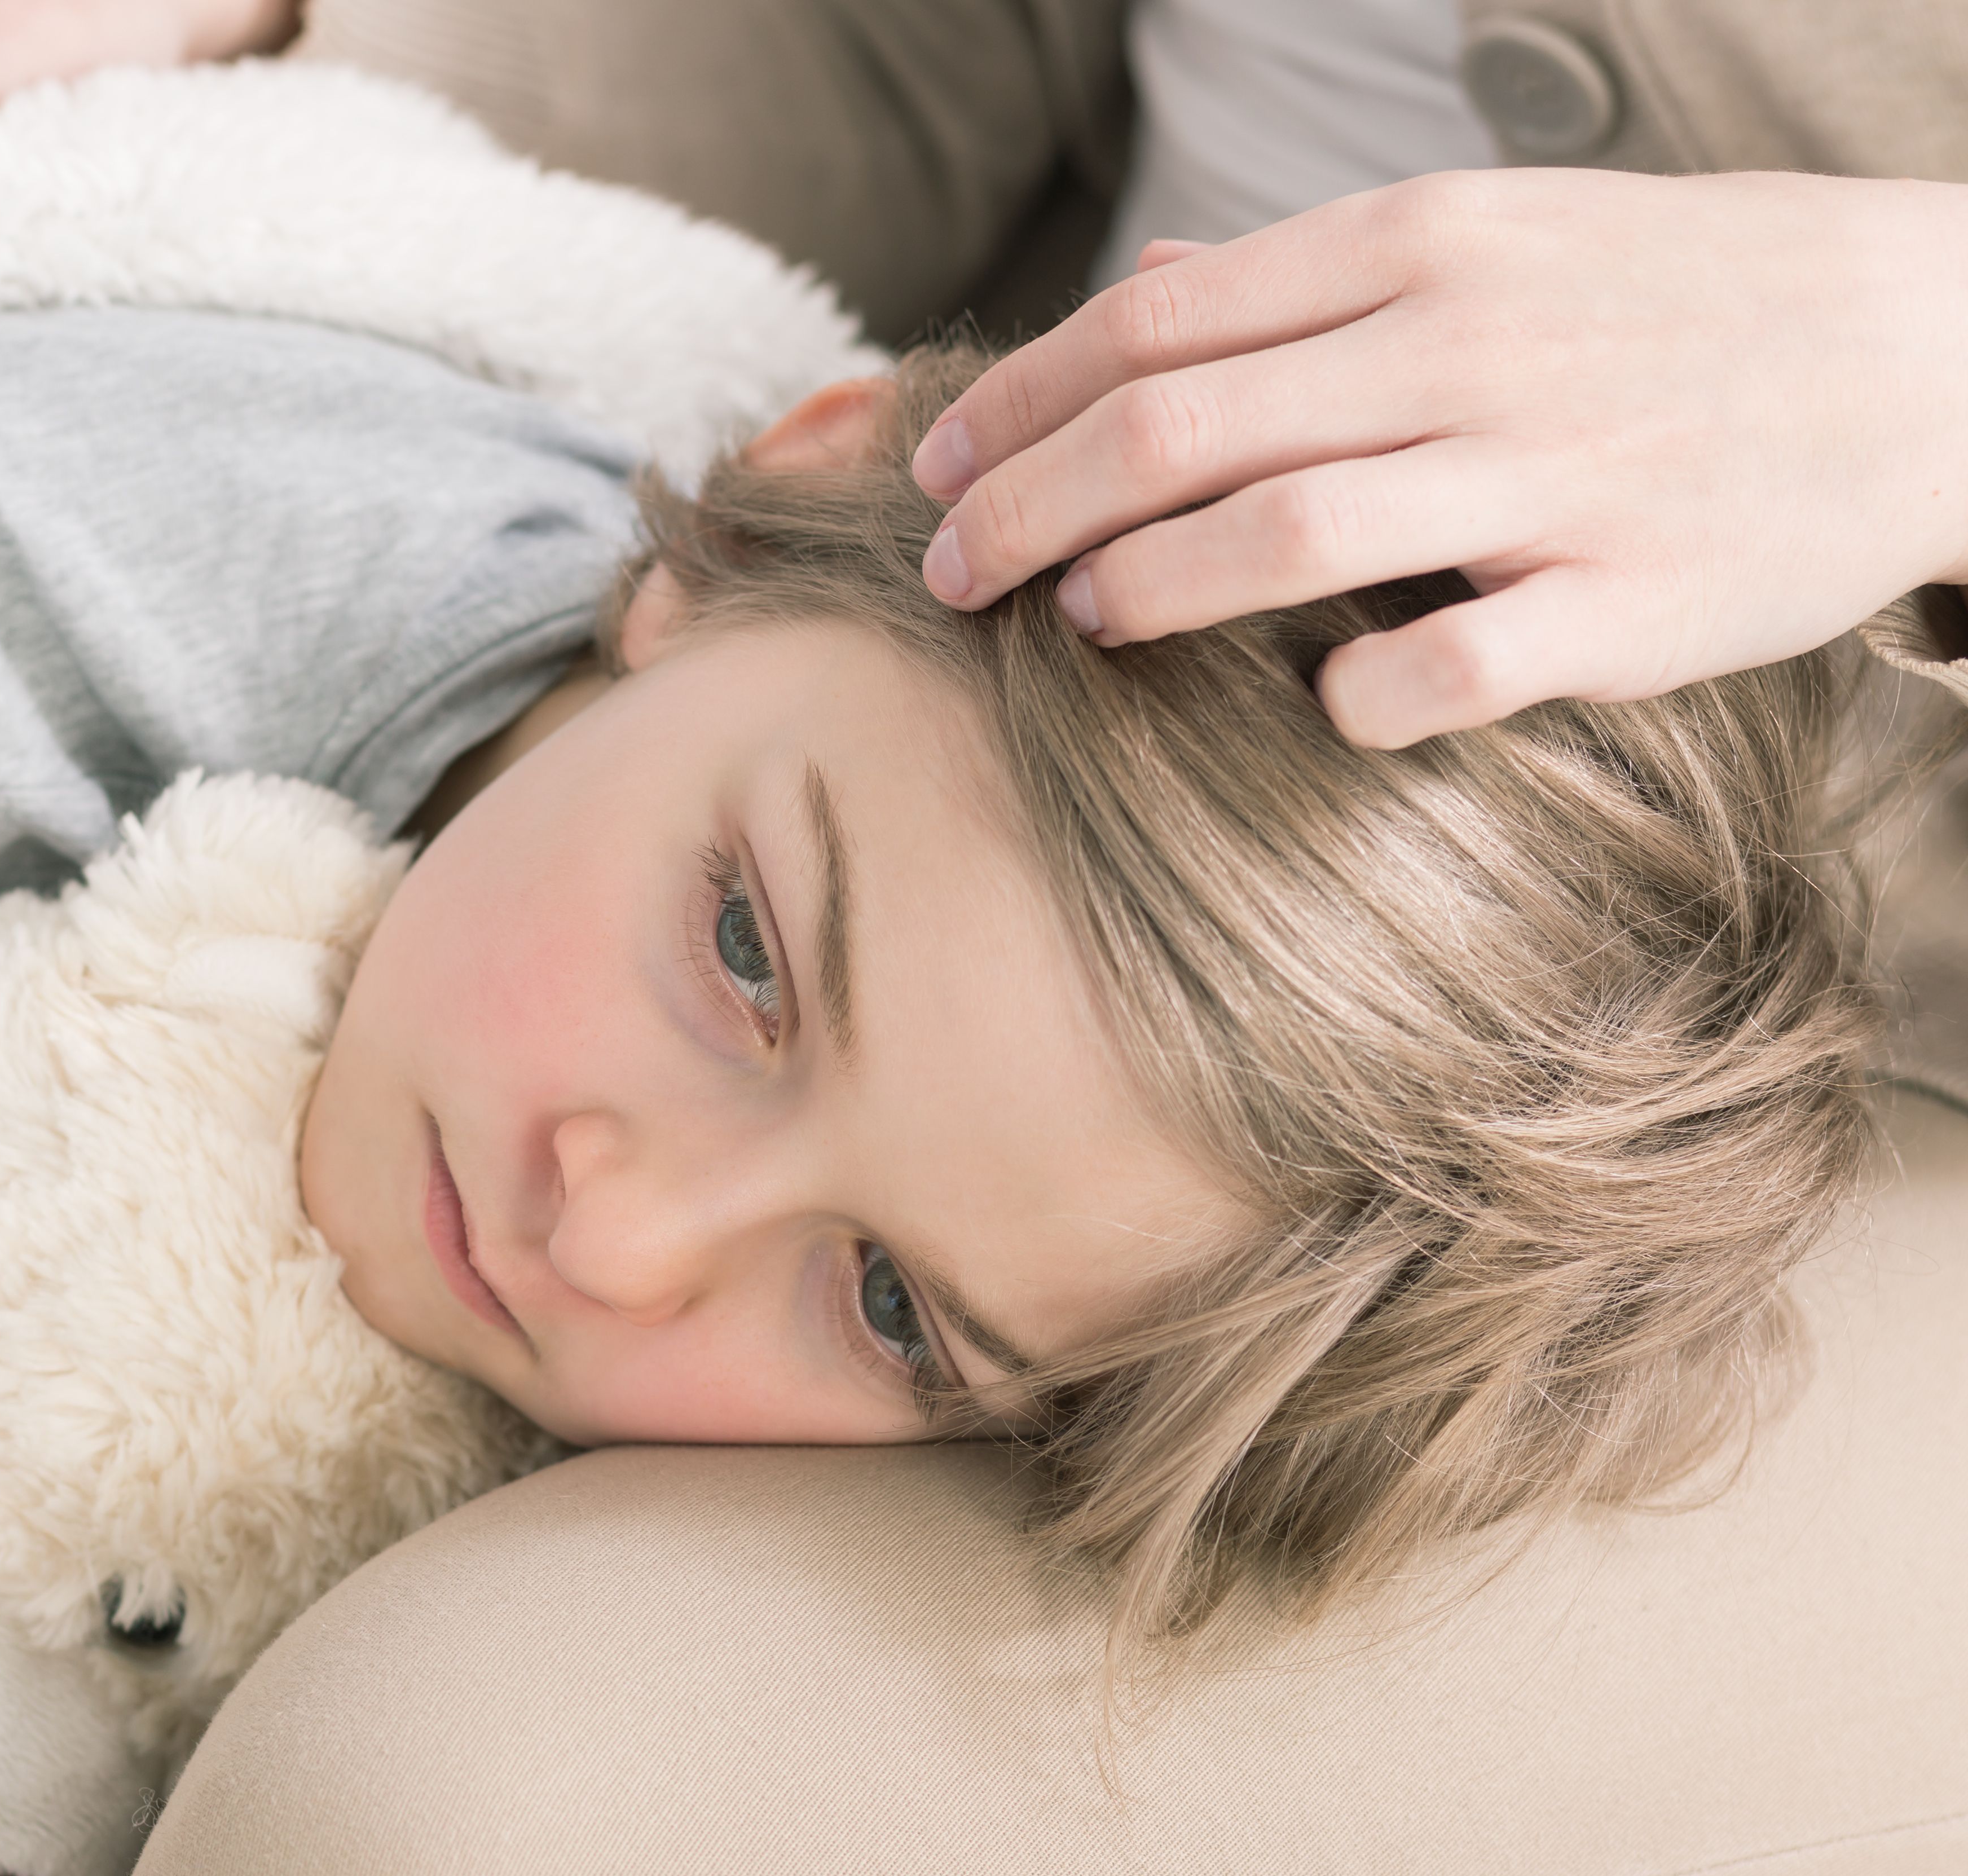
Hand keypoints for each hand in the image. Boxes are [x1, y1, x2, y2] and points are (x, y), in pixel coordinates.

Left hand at [908, 169, 1967, 746]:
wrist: (1931, 344)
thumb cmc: (1669, 300)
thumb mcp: (1491, 236)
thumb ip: (1303, 277)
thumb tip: (1137, 289)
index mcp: (1419, 246)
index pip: (1151, 327)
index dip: (1014, 407)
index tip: (936, 472)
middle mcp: (1467, 348)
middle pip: (1173, 431)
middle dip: (1024, 511)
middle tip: (946, 577)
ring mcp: (1551, 474)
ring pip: (1277, 535)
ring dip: (1144, 591)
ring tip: (1081, 624)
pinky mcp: (1629, 601)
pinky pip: (1442, 667)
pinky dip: (1348, 699)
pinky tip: (1311, 709)